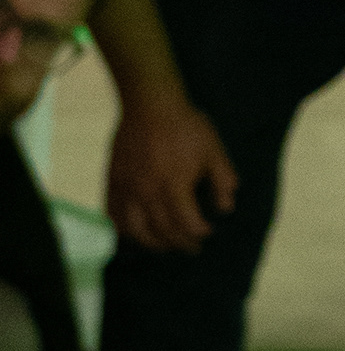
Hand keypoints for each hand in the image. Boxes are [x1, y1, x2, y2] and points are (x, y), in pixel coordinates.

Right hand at [107, 100, 238, 249]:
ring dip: (151, 244)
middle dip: (180, 243)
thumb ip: (222, 180)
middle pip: (163, 231)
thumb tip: (226, 208)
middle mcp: (148, 192)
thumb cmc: (185, 125)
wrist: (150, 103)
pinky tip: (133, 234)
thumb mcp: (213, 150)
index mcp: (174, 185)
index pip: (187, 223)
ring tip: (164, 247)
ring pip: (135, 230)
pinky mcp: (113, 181)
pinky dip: (122, 230)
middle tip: (192, 248)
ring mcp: (127, 188)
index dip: (199, 233)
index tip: (208, 232)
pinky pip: (113, 214)